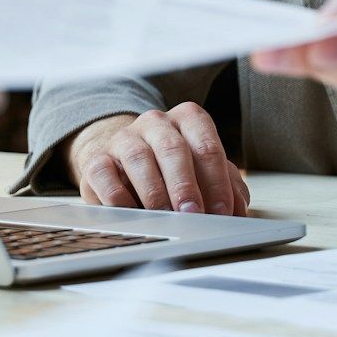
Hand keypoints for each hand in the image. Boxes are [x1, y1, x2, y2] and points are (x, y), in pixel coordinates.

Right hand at [66, 105, 249, 216]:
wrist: (123, 162)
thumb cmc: (171, 169)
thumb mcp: (202, 172)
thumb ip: (225, 186)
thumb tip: (239, 212)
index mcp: (187, 119)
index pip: (206, 145)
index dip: (217, 181)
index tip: (222, 211)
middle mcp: (155, 122)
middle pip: (173, 149)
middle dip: (186, 185)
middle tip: (194, 214)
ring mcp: (124, 138)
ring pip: (139, 158)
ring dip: (155, 191)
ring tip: (166, 217)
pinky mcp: (96, 159)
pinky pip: (104, 173)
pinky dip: (118, 196)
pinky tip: (132, 215)